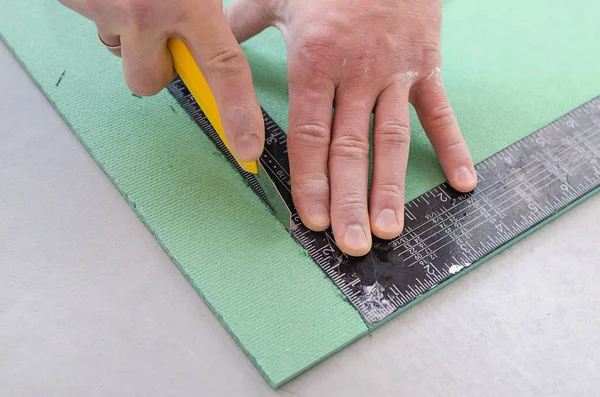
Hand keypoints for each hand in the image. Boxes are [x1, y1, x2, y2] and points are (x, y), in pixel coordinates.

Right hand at [59, 0, 265, 161]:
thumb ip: (210, 7)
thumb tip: (228, 29)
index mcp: (191, 3)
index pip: (224, 70)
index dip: (237, 113)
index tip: (246, 148)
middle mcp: (148, 14)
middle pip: (152, 81)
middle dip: (155, 67)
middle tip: (158, 31)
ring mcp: (111, 13)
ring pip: (124, 53)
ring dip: (131, 36)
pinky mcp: (81, 7)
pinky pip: (103, 30)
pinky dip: (111, 17)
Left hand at [227, 0, 477, 255]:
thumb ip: (239, 29)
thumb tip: (207, 56)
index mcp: (316, 61)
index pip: (309, 135)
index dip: (311, 180)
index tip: (313, 219)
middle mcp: (357, 74)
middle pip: (350, 148)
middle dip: (349, 200)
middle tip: (350, 244)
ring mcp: (396, 73)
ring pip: (393, 140)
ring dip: (392, 188)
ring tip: (388, 230)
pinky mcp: (426, 66)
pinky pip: (441, 113)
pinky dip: (453, 147)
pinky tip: (461, 183)